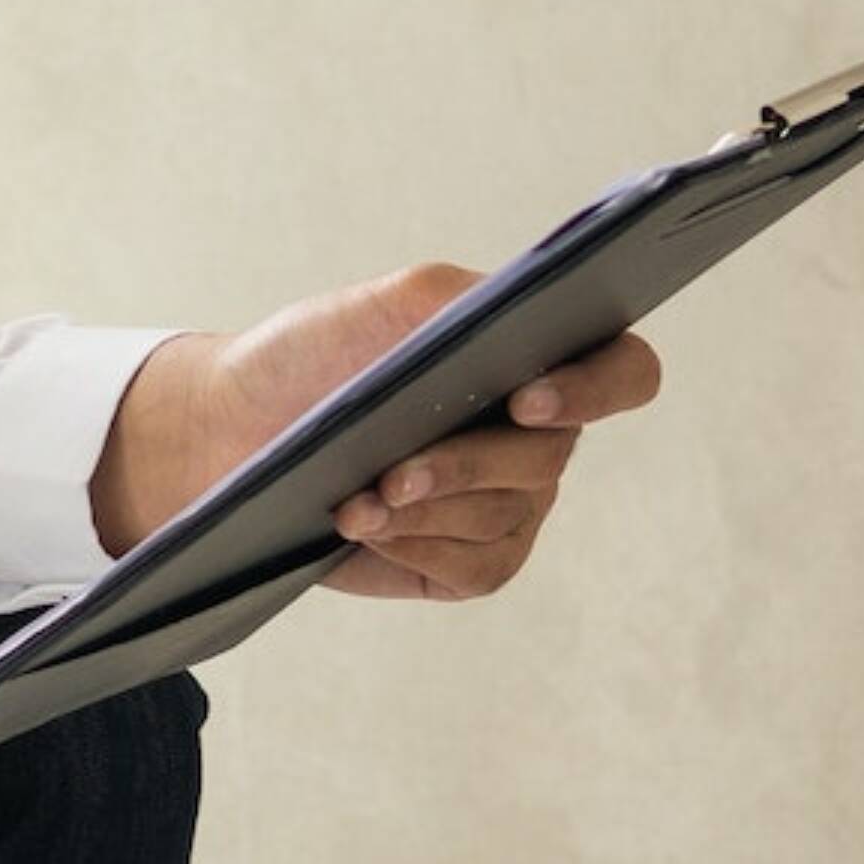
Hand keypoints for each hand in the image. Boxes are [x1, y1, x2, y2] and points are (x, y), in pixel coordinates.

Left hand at [85, 264, 665, 598]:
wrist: (240, 429)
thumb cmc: (321, 355)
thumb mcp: (389, 304)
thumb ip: (459, 298)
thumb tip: (510, 308)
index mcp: (539, 361)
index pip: (623, 373)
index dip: (595, 388)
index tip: (527, 398)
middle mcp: (540, 440)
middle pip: (549, 458)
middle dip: (467, 463)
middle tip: (394, 469)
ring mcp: (512, 507)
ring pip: (502, 516)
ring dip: (425, 508)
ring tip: (356, 499)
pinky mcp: (471, 565)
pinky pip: (474, 565)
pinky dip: (415, 546)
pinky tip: (363, 530)